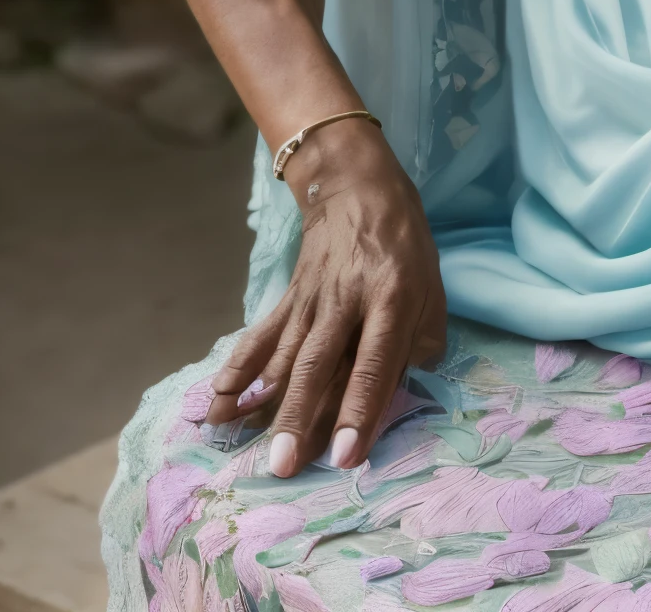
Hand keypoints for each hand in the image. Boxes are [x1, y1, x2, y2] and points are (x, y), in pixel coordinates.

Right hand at [206, 119, 445, 474]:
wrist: (357, 184)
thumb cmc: (405, 240)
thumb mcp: (433, 281)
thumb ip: (425, 336)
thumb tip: (407, 385)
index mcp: (392, 296)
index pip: (375, 361)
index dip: (361, 409)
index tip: (345, 455)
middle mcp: (348, 300)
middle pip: (319, 365)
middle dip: (299, 418)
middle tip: (283, 466)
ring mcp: (312, 299)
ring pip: (285, 357)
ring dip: (264, 404)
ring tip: (243, 447)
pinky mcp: (288, 296)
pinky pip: (261, 336)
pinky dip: (238, 370)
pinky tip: (218, 401)